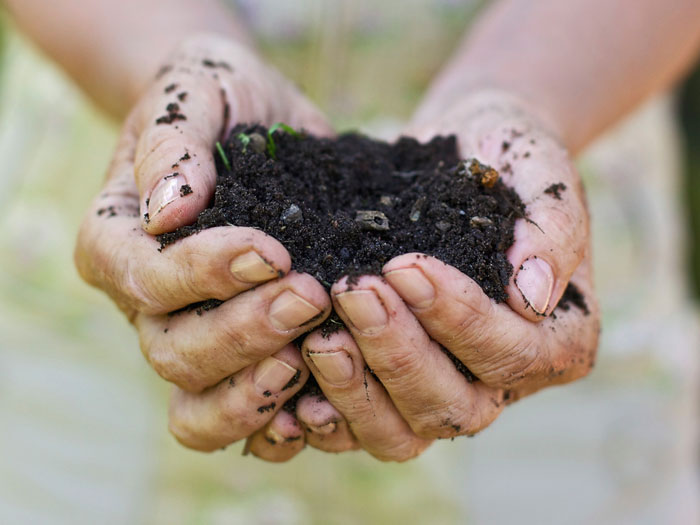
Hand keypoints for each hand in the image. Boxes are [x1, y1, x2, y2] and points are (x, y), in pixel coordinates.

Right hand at [74, 34, 333, 452]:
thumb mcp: (195, 94)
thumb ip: (173, 144)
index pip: (148, 280)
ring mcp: (191, 334)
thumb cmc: (216, 97)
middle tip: (311, 297)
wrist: (250, 116)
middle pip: (176, 351)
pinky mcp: (240, 353)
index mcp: (116, 242)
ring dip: (258, 391)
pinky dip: (278, 420)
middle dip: (245, 332)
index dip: (206, 274)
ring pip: (201, 400)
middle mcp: (145, 302)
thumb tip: (169, 210)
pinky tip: (323, 403)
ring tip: (312, 358)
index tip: (272, 251)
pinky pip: (244, 414)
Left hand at [252, 91, 599, 461]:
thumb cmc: (505, 158)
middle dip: (398, 353)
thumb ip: (552, 230)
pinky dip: (321, 418)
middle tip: (352, 292)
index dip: (458, 318)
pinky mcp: (388, 390)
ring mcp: (441, 391)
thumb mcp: (541, 171)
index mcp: (556, 342)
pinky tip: (290, 390)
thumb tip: (533, 297)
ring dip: (354, 390)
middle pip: (452, 406)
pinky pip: (355, 428)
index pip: (510, 352)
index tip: (405, 266)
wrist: (459, 155)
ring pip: (401, 432)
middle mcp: (500, 383)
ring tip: (316, 337)